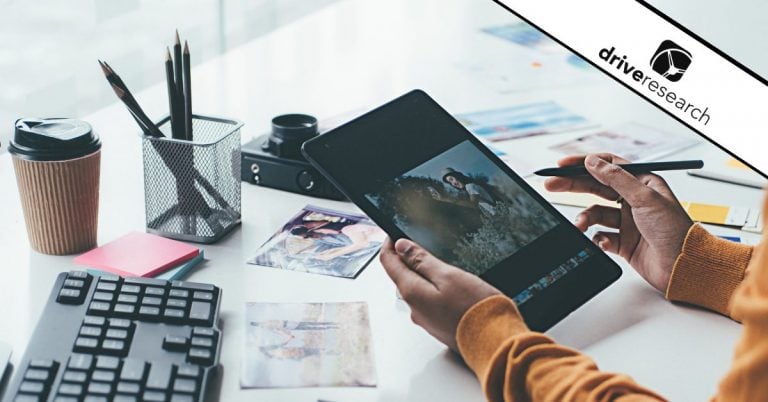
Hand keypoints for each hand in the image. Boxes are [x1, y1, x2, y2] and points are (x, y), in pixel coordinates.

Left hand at [380, 238, 500, 350]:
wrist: (495, 342)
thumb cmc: (475, 308)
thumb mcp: (448, 275)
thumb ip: (422, 261)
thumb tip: (400, 247)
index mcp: (412, 292)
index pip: (388, 263)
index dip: (390, 245)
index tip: (394, 234)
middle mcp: (414, 309)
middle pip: (402, 277)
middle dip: (407, 260)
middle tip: (420, 244)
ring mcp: (426, 320)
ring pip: (418, 291)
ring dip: (423, 276)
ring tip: (441, 265)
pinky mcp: (440, 326)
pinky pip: (431, 303)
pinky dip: (436, 291)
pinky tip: (453, 288)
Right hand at [544, 153, 692, 291]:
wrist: (684, 267)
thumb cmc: (676, 232)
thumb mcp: (645, 198)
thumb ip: (616, 178)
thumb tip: (593, 162)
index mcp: (643, 183)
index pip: (608, 166)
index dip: (584, 163)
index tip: (563, 165)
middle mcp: (634, 200)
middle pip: (596, 187)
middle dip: (572, 186)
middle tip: (551, 184)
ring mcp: (627, 221)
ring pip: (595, 213)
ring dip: (585, 219)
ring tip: (580, 225)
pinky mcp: (622, 242)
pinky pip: (599, 236)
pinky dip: (596, 239)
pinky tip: (600, 242)